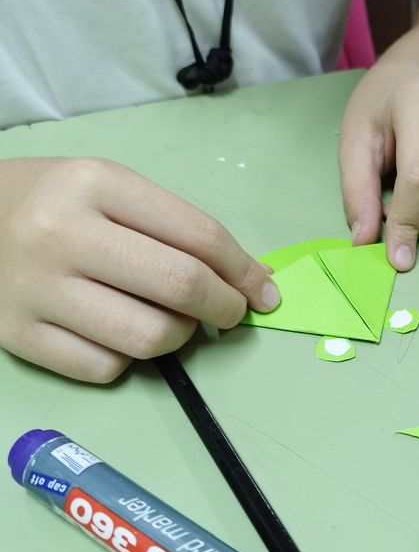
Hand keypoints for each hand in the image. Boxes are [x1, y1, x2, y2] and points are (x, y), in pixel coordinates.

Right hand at [0, 157, 279, 382]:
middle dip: (225, 307)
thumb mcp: (111, 187)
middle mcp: (63, 234)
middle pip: (180, 287)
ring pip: (148, 338)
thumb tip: (250, 280)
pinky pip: (104, 368)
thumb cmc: (55, 201)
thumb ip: (176, 227)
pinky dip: (128, 359)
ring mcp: (36, 289)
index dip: (243, 271)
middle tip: (229, 312)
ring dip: (179, 337)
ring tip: (170, 321)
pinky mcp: (17, 336)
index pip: (198, 236)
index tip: (262, 291)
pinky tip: (119, 335)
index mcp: (96, 184)